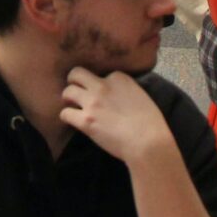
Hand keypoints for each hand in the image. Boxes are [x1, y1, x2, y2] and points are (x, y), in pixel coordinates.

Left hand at [59, 67, 177, 168]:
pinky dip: (67, 117)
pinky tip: (73, 121)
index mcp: (119, 78)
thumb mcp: (142, 95)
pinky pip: (65, 114)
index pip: (101, 74)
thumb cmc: (151, 123)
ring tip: (73, 107)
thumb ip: (126, 90)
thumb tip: (117, 96)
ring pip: (67, 92)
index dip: (100, 84)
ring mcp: (92, 103)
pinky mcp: (85, 121)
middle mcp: (103, 86)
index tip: (103, 95)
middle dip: (74, 82)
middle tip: (77, 93)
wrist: (148, 142)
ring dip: (68, 99)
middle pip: (76, 74)